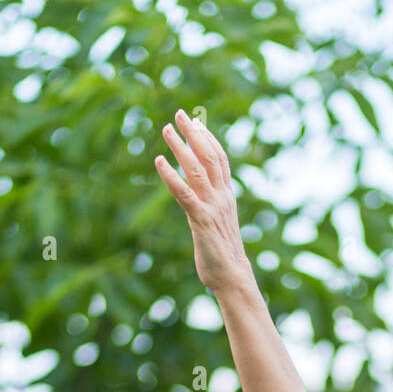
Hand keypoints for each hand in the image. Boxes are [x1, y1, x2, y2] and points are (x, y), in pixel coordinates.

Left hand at [155, 110, 253, 293]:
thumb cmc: (222, 255)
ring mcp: (212, 207)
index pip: (219, 160)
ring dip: (180, 147)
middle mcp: (222, 197)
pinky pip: (184, 193)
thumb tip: (200, 201)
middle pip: (208, 157)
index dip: (208, 138)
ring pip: (195, 169)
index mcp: (227, 197)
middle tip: (180, 114)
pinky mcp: (201, 220)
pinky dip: (170, 175)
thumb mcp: (218, 225)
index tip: (197, 122)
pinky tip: (159, 161)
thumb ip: (211, 208)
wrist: (233, 277)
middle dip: (194, 133)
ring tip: (166, 130)